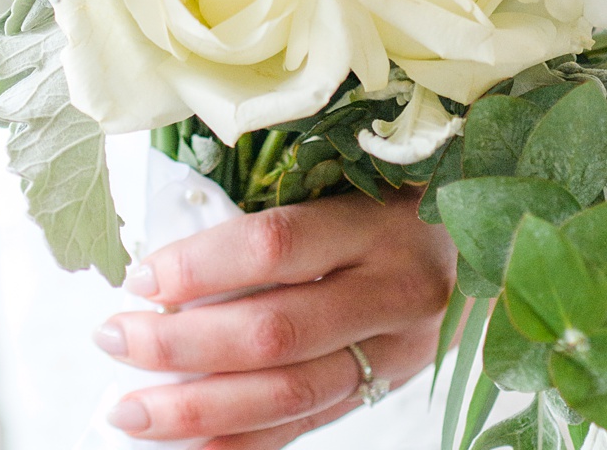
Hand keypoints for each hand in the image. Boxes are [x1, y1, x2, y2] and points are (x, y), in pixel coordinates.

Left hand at [94, 186, 455, 448]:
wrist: (489, 237)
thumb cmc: (397, 197)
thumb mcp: (351, 183)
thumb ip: (275, 220)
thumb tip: (164, 267)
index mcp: (383, 220)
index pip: (277, 243)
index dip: (199, 266)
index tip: (141, 277)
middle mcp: (399, 288)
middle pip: (276, 331)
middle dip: (180, 345)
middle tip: (116, 339)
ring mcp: (400, 348)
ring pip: (288, 394)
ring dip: (197, 409)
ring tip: (131, 409)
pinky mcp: (390, 386)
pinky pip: (305, 428)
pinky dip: (237, 445)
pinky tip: (184, 447)